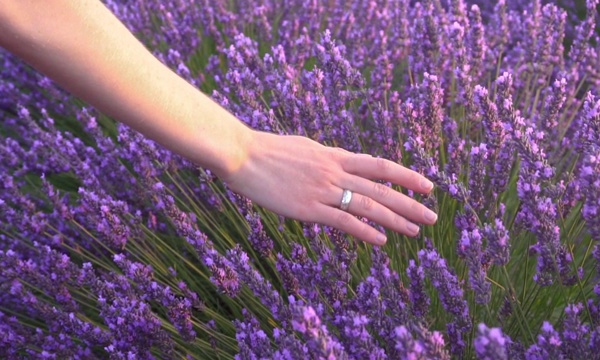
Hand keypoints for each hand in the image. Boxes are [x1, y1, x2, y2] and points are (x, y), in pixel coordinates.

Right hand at [223, 131, 437, 244]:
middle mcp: (335, 171)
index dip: (407, 176)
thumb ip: (325, 159)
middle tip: (432, 216)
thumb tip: (339, 164)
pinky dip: (366, 231)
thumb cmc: (268, 150)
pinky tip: (382, 241)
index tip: (427, 186)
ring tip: (416, 231)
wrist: (242, 154)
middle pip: (381, 188)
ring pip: (368, 205)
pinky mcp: (308, 208)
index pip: (379, 166)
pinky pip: (343, 221)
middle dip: (410, 203)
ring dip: (395, 220)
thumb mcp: (304, 148)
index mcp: (334, 155)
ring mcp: (323, 190)